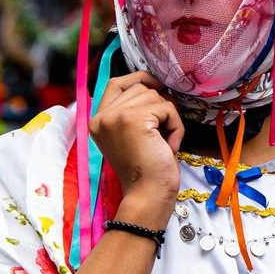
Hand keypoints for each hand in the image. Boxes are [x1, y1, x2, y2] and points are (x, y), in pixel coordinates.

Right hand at [89, 71, 183, 224]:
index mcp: (98, 120)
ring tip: (163, 142)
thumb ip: (133, 111)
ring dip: (169, 118)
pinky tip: (169, 146)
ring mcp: (115, 116)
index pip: (117, 82)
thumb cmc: (147, 169)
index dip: (140, 79)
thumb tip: (155, 85)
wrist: (148, 194)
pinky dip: (176, 126)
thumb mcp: (133, 136)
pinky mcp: (133, 119)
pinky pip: (167, 108)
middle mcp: (102, 116)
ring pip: (156, 95)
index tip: (158, 87)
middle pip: (141, 87)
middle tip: (162, 134)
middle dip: (160, 106)